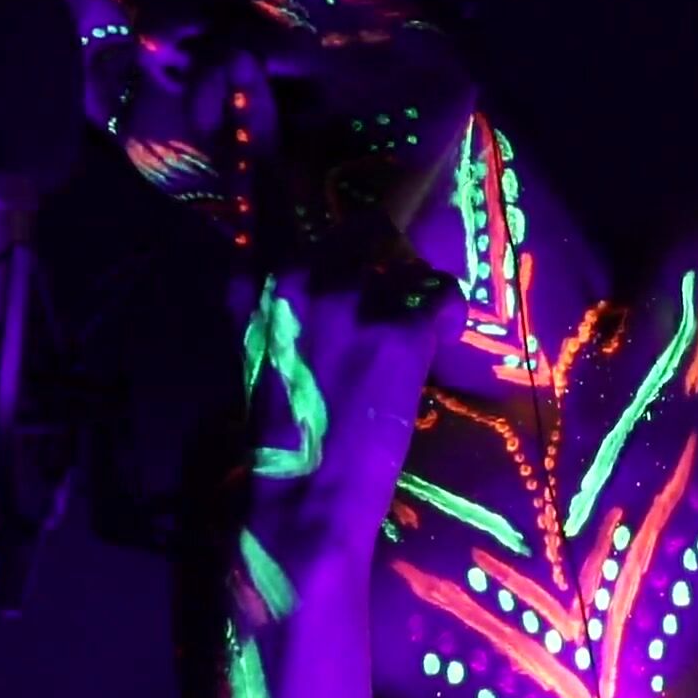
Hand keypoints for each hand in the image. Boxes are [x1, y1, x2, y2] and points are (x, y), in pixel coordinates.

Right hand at [233, 208, 464, 600]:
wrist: (306, 500)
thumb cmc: (277, 445)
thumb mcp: (253, 364)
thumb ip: (259, 314)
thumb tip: (251, 276)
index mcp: (260, 293)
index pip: (279, 215)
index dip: (310, 205)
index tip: (329, 198)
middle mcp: (305, 283)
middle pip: (363, 231)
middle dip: (387, 252)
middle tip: (401, 287)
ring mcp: (356, 304)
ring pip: (409, 263)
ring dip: (419, 293)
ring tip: (419, 330)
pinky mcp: (402, 332)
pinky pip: (441, 298)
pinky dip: (447, 317)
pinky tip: (437, 345)